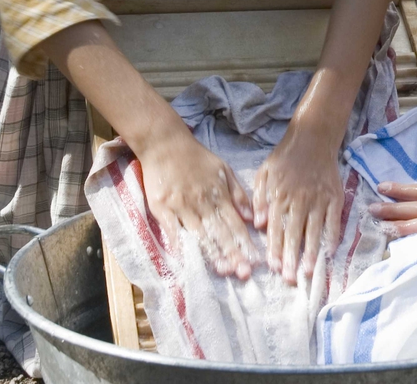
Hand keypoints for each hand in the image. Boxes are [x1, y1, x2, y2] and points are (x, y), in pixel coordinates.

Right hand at [138, 127, 254, 279]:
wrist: (166, 144)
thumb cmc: (197, 159)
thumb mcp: (224, 171)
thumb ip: (239, 195)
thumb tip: (253, 218)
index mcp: (219, 194)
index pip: (235, 224)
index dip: (245, 243)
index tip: (255, 260)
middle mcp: (203, 203)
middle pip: (220, 232)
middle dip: (233, 254)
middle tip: (243, 273)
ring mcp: (182, 206)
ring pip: (199, 234)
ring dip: (212, 254)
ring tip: (223, 270)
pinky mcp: (162, 208)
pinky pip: (172, 230)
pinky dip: (179, 245)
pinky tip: (187, 260)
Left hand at [253, 121, 343, 284]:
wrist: (313, 139)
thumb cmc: (285, 158)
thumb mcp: (264, 173)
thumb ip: (259, 199)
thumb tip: (259, 224)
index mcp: (279, 196)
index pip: (276, 228)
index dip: (274, 249)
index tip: (272, 268)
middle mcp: (299, 200)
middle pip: (294, 233)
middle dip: (291, 258)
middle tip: (289, 279)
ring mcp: (319, 199)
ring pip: (314, 230)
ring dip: (311, 252)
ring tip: (308, 272)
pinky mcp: (335, 197)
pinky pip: (333, 221)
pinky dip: (332, 237)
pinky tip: (330, 252)